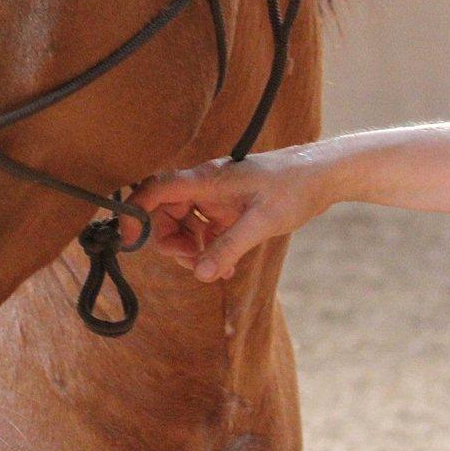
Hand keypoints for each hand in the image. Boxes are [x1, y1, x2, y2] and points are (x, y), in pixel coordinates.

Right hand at [121, 146, 335, 281]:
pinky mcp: (226, 206)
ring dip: (191, 249)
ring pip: (182, 223)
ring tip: (216, 268)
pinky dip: (208, 248)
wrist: (322, 175)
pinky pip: (203, 228)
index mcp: (206, 180)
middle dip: (171, 242)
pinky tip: (227, 265)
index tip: (128, 241)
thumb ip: (229, 247)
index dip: (135, 213)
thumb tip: (201, 274)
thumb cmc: (294, 189)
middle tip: (193, 264)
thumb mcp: (262, 222)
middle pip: (164, 212)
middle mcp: (204, 185)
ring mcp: (214, 196)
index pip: (156, 190)